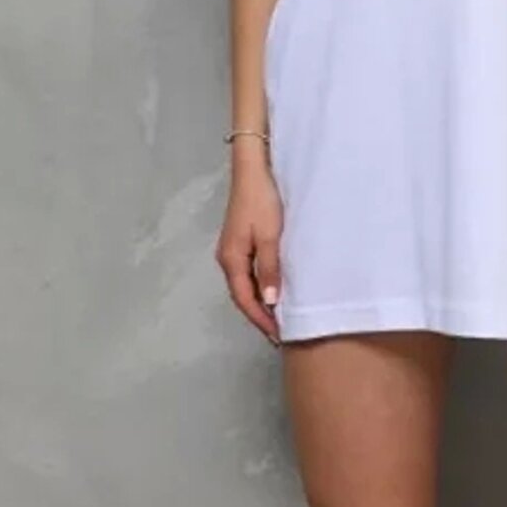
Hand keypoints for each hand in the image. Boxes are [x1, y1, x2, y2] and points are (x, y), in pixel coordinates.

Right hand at [217, 152, 284, 345]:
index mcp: (231, 259)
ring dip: (259, 302)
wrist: (253, 170)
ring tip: (277, 317)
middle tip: (279, 333)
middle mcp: (227, 258)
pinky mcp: (240, 241)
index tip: (277, 336)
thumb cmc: (262, 201)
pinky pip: (248, 272)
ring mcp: (232, 249)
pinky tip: (271, 290)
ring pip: (244, 284)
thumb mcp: (269, 237)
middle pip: (242, 294)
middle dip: (259, 315)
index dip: (260, 319)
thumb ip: (270, 270)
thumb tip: (269, 301)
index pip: (245, 299)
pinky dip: (259, 286)